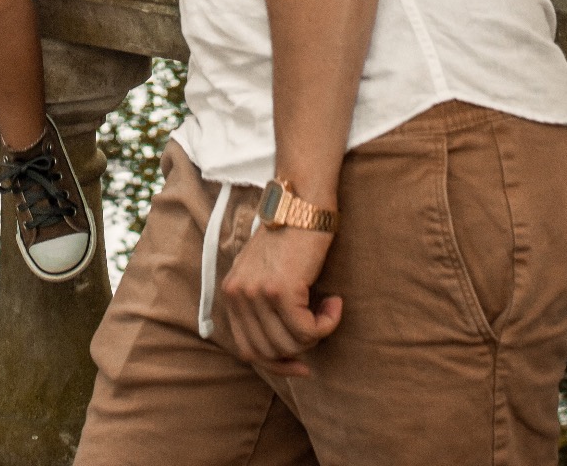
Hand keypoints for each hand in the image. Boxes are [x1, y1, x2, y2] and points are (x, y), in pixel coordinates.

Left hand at [220, 224, 340, 376]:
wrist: (302, 203)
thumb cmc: (290, 236)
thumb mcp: (263, 272)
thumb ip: (261, 306)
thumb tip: (281, 351)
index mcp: (231, 292)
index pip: (247, 349)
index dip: (276, 364)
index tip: (300, 365)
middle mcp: (238, 294)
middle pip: (270, 351)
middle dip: (300, 350)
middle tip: (320, 328)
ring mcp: (257, 293)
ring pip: (291, 343)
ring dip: (317, 334)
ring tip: (327, 309)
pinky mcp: (281, 290)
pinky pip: (308, 330)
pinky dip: (327, 324)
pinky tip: (335, 303)